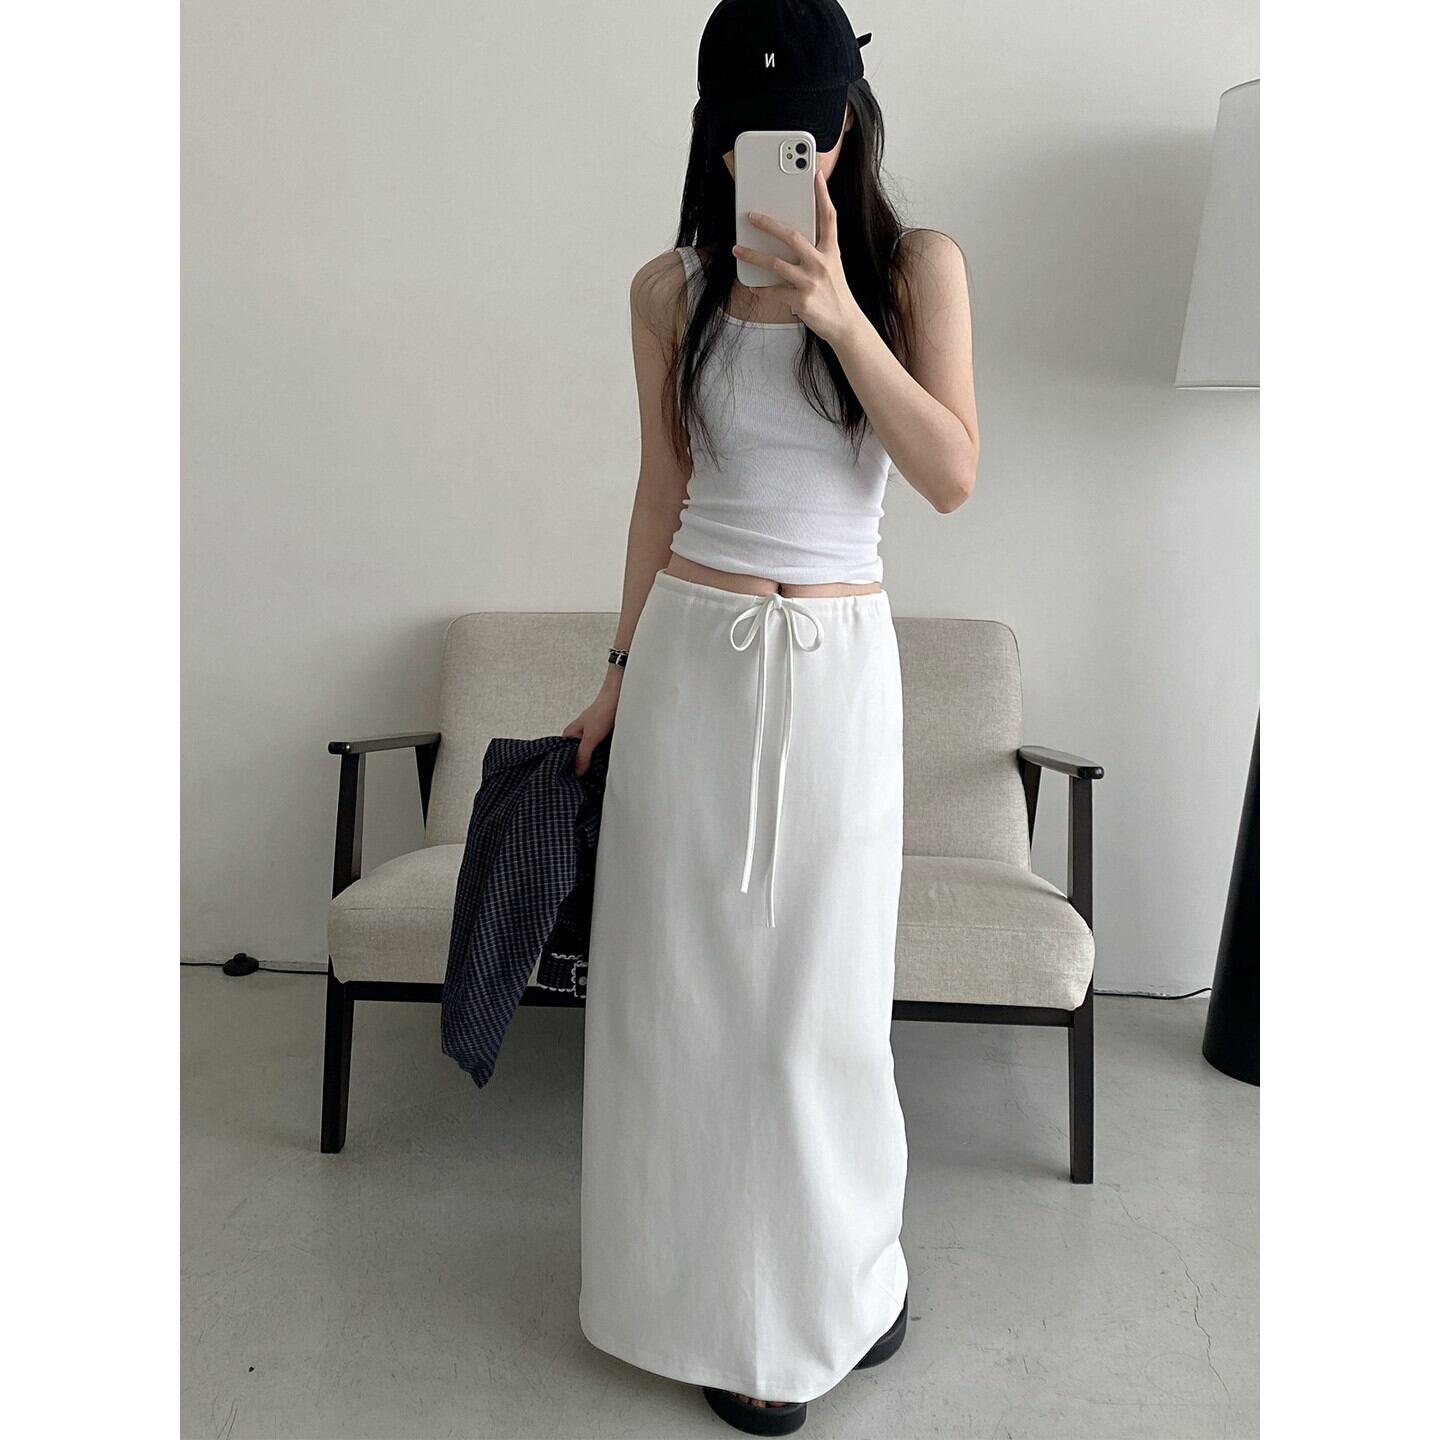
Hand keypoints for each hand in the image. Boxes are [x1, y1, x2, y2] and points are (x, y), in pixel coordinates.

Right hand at [563, 673, 619, 775]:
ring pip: (588, 755)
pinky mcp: (601, 737)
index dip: (567, 769)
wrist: (620, 696)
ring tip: (595, 777)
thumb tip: (577, 773)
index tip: (572, 782)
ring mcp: (590, 736)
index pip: (563, 757)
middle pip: (576, 757)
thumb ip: (582, 755)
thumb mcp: (590, 737)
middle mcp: (578, 736)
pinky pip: (598, 751)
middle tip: (585, 782)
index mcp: (569, 735)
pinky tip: (604, 766)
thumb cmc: (603, 710)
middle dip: (580, 768)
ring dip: (592, 764)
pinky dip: (600, 758)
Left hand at [731, 167, 866, 347]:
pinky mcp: (802, 301)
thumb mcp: (832, 267)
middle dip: (769, 224)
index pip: (829, 217)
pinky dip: (760, 288)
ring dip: (753, 255)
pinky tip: (751, 284)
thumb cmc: (834, 293)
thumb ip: (816, 251)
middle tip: (751, 216)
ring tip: (738, 249)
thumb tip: (789, 237)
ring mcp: (811, 282)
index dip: (823, 194)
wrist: (845, 324)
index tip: (815, 175)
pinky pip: (774, 291)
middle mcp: (822, 263)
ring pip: (776, 263)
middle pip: (793, 236)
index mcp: (831, 252)